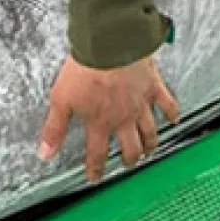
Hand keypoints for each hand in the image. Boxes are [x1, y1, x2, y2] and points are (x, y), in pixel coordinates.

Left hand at [38, 54, 180, 182]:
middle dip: (129, 160)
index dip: (97, 168)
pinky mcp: (153, 87)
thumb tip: (45, 153)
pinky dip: (172, 114)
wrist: (109, 43)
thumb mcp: (61, 99)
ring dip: (150, 144)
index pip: (98, 154)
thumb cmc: (85, 68)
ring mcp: (141, 104)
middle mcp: (123, 118)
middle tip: (128, 164)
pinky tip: (173, 120)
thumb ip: (54, 129)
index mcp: (100, 122)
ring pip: (150, 132)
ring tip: (149, 150)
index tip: (96, 176)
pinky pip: (168, 104)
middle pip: (131, 148)